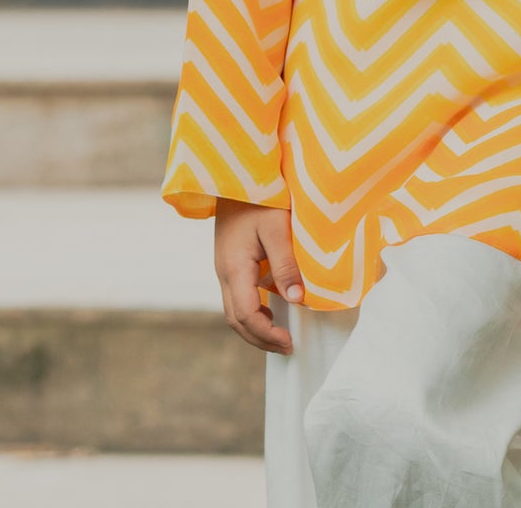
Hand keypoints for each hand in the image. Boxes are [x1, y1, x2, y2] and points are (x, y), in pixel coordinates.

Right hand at [213, 197, 304, 353]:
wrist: (234, 172)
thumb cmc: (259, 195)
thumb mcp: (276, 226)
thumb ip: (285, 263)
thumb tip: (297, 299)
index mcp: (234, 267)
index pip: (246, 314)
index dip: (266, 335)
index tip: (289, 343)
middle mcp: (224, 272)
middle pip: (236, 320)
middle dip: (260, 339)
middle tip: (287, 347)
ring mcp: (224, 267)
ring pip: (233, 310)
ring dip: (254, 328)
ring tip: (280, 336)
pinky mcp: (229, 260)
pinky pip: (236, 296)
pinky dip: (252, 311)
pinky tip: (271, 310)